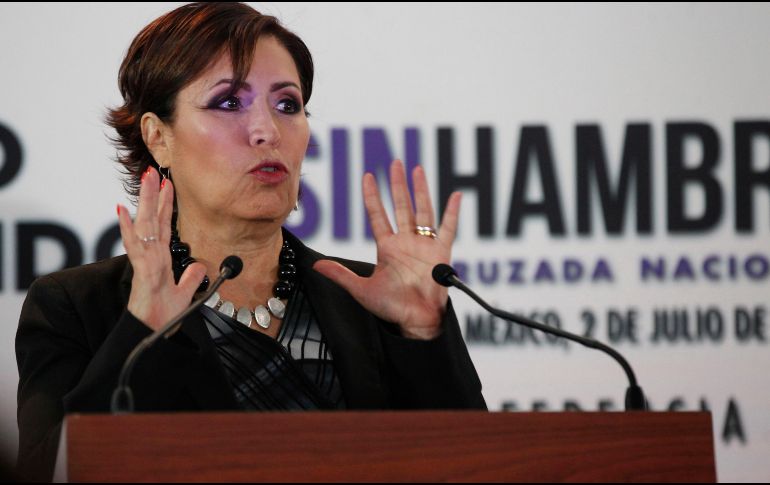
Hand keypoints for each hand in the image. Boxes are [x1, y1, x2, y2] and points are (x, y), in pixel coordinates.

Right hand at [117, 167, 206, 330]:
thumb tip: (199, 267)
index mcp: (161, 259)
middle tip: (153, 170)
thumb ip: (190, 279)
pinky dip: (128, 229)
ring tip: (146, 180)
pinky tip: (123, 211)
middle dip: (153, 195)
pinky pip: (136, 248)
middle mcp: (152, 257)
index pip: (164, 226)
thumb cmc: (162, 318)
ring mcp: (145, 263)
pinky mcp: (142, 273)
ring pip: (145, 227)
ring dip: (145, 203)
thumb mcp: (184, 295)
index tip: (168, 183)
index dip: (166, 205)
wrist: (152, 336)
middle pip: (152, 220)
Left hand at [313, 160, 460, 339]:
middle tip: (395, 163)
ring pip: (422, 211)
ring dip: (420, 190)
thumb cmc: (391, 307)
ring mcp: (424, 245)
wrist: (416, 321)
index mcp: (387, 247)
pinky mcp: (441, 252)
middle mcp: (406, 242)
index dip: (372, 196)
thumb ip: (341, 275)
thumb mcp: (361, 290)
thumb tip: (317, 266)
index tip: (367, 176)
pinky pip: (448, 229)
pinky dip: (451, 213)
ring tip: (417, 169)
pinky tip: (454, 196)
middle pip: (401, 206)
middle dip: (397, 185)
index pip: (378, 215)